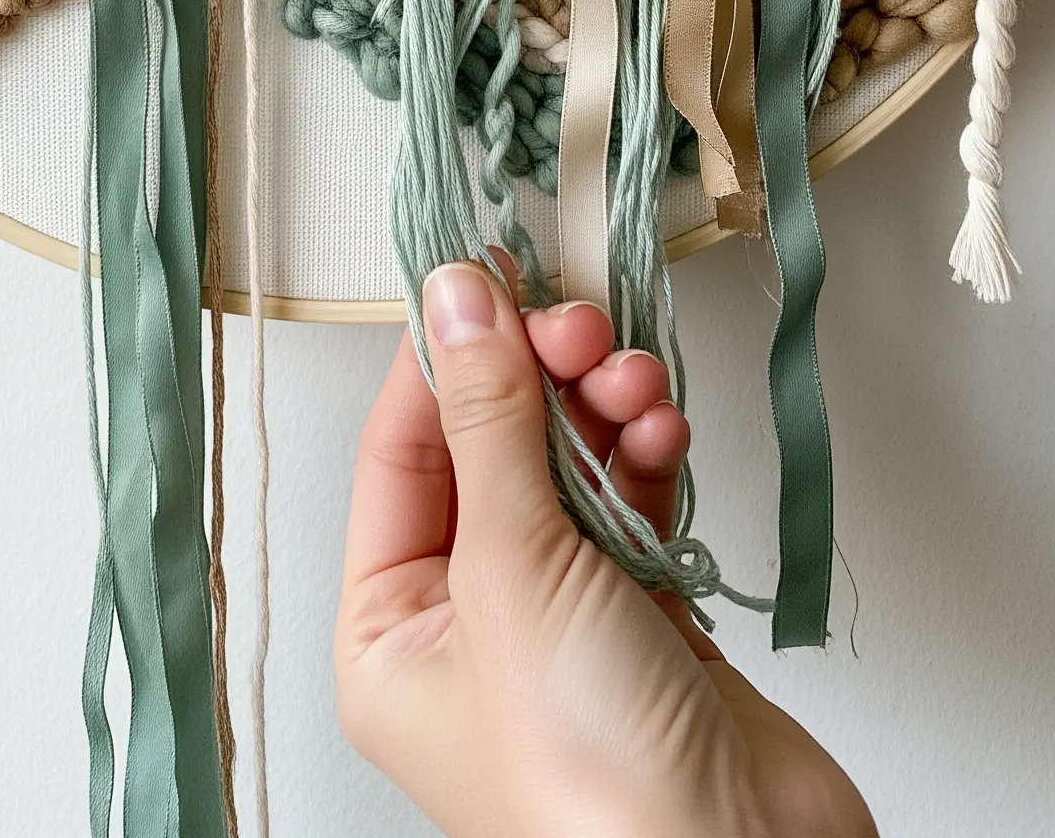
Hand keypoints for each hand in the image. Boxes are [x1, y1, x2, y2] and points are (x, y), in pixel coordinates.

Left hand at [336, 262, 873, 837]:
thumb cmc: (590, 780)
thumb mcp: (511, 570)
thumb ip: (487, 420)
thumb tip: (455, 298)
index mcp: (390, 632)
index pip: (401, 451)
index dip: (447, 355)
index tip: (491, 274)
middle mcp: (467, 626)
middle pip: (491, 447)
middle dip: (542, 378)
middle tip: (582, 329)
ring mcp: (561, 623)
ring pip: (568, 466)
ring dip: (603, 409)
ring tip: (636, 391)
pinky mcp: (646, 621)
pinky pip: (632, 502)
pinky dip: (648, 457)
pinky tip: (663, 434)